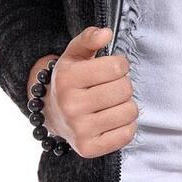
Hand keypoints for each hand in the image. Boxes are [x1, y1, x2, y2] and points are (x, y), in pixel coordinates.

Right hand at [28, 26, 138, 157]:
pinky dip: (125, 126)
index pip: (117, 67)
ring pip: (129, 111)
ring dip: (126, 106)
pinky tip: (112, 120)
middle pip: (125, 89)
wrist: (52, 114)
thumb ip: (89, 39)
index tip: (111, 69)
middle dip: (123, 85)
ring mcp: (79, 129)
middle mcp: (70, 105)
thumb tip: (106, 32)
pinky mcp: (89, 148)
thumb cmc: (70, 81)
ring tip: (111, 104)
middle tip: (110, 88)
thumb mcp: (74, 55)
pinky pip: (127, 134)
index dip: (120, 65)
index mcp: (67, 79)